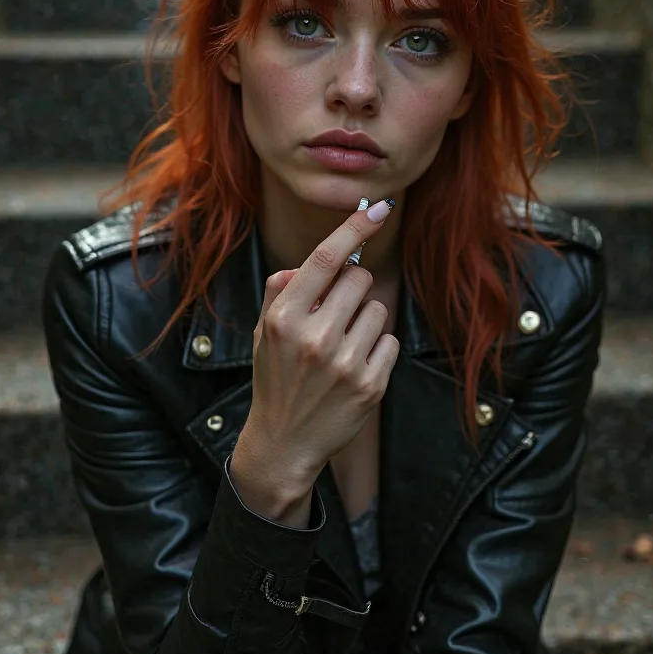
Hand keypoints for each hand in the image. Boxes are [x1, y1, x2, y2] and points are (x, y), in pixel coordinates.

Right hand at [240, 199, 399, 487]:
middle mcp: (314, 338)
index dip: (354, 228)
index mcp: (283, 318)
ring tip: (342, 346)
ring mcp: (344, 363)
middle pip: (358, 279)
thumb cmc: (274, 379)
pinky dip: (376, 348)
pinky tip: (355, 367)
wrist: (284, 444)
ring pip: (377, 309)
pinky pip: (389, 341)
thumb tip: (308, 265)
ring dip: (364, 320)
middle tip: (336, 313)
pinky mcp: (370, 385)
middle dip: (351, 288)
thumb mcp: (263, 333)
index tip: (379, 209)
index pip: (324, 259)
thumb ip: (281, 292)